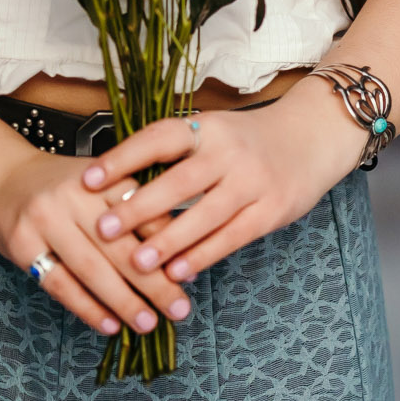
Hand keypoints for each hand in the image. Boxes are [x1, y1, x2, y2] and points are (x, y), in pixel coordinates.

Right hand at [0, 148, 195, 336]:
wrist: (0, 180)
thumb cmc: (63, 188)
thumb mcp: (100, 186)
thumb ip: (136, 215)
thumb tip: (180, 260)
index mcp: (101, 178)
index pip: (141, 215)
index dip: (168, 247)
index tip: (189, 276)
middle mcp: (74, 196)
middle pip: (120, 246)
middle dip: (153, 282)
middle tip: (179, 309)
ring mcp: (45, 220)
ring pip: (91, 269)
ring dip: (123, 301)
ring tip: (147, 323)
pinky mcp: (22, 245)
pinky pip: (60, 284)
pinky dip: (87, 307)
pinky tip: (109, 324)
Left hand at [75, 86, 369, 283]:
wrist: (313, 137)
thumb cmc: (248, 141)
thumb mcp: (213, 133)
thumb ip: (175, 155)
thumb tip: (117, 185)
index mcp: (206, 128)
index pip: (159, 138)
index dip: (122, 158)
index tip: (86, 179)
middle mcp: (228, 151)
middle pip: (178, 181)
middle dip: (138, 207)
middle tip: (102, 230)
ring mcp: (253, 181)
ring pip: (204, 215)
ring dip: (168, 242)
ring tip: (135, 263)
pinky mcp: (271, 210)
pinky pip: (231, 237)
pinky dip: (202, 256)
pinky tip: (177, 273)